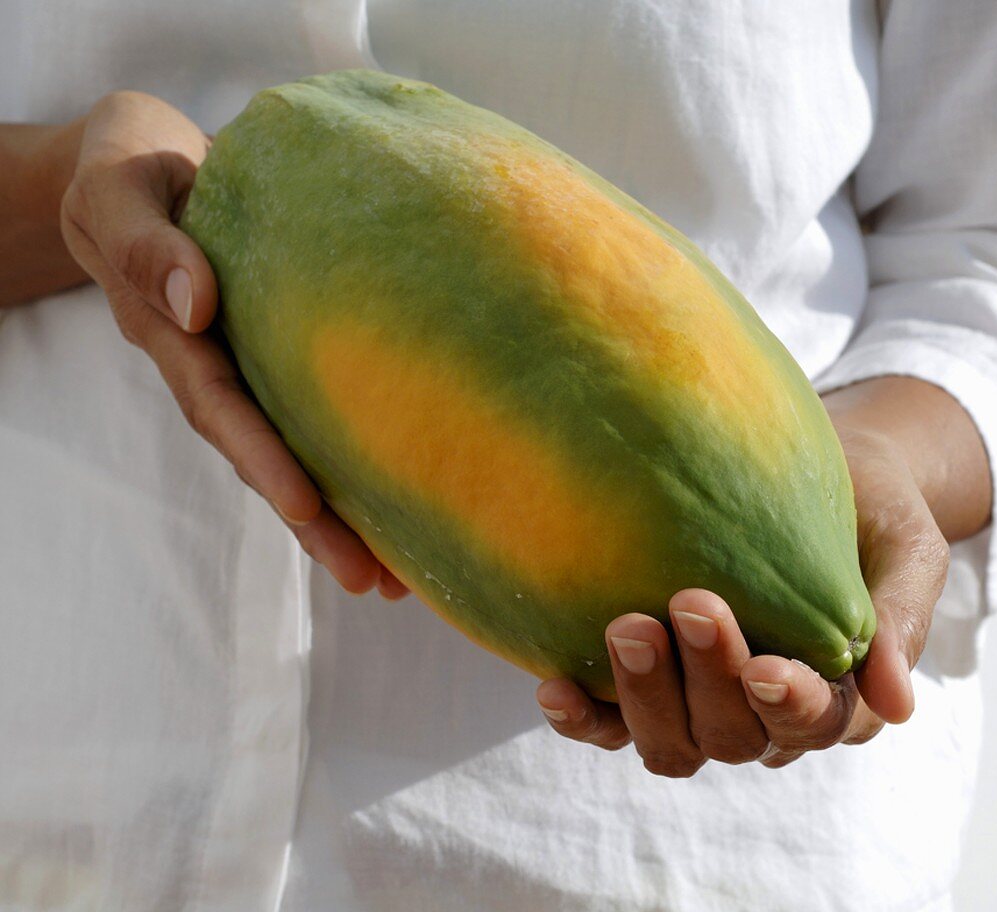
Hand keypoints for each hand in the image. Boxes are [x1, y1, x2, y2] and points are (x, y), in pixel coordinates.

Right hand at [57, 91, 409, 598]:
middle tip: (369, 579)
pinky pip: (317, 413)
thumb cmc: (129, 170)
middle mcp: (216, 367)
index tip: (307, 508)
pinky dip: (354, 460)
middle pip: (264, 456)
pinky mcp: (282, 354)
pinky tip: (404, 502)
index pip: (219, 407)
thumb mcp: (119, 191)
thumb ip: (148, 245)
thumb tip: (198, 303)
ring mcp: (250, 366)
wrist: (148, 165)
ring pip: (296, 449)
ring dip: (341, 515)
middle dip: (315, 523)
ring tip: (399, 574)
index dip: (261, 459)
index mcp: (174, 337)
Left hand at [535, 376, 991, 774]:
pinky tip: (555, 686)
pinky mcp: (647, 682)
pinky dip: (584, 717)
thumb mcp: (903, 546)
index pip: (817, 722)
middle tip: (690, 605)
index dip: (791, 705)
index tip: (766, 668)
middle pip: (735, 736)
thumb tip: (898, 704)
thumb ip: (900, 615)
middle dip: (711, 681)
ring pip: (672, 742)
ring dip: (645, 698)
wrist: (811, 465)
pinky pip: (611, 723)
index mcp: (836, 692)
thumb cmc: (865, 504)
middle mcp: (763, 713)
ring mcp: (699, 702)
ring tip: (627, 627)